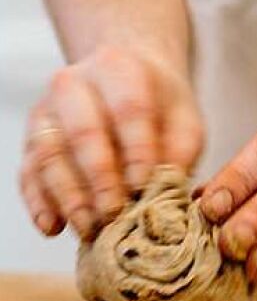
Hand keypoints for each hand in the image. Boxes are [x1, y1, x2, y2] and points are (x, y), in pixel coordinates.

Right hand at [19, 46, 203, 239]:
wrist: (127, 82)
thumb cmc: (160, 108)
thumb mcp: (184, 123)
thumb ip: (180, 155)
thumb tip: (167, 198)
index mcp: (120, 71)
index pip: (128, 110)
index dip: (137, 151)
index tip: (145, 186)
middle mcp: (75, 85)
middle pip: (82, 133)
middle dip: (100, 180)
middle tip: (115, 214)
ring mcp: (48, 111)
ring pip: (50, 155)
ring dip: (69, 197)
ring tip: (90, 229)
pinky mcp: (33, 138)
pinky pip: (28, 170)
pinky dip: (38, 202)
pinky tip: (53, 227)